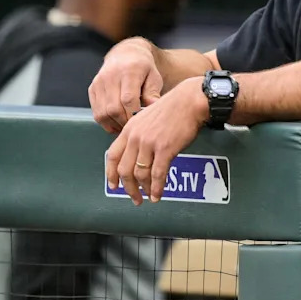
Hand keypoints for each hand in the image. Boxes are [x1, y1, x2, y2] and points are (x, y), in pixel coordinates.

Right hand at [89, 37, 163, 133]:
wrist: (126, 54)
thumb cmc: (144, 68)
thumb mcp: (154, 77)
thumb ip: (153, 94)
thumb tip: (153, 110)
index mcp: (129, 70)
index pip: (128, 99)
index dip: (134, 115)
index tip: (142, 122)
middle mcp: (111, 75)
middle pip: (114, 108)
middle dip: (125, 122)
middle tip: (134, 127)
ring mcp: (99, 82)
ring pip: (103, 113)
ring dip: (115, 125)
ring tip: (126, 126)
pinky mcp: (92, 88)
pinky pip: (96, 112)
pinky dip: (106, 122)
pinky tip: (117, 123)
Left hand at [106, 77, 209, 204]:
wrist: (189, 101)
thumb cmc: (173, 108)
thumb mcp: (147, 118)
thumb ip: (138, 134)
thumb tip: (137, 153)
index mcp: (129, 129)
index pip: (113, 156)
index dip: (111, 174)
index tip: (114, 185)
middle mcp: (136, 137)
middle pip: (124, 170)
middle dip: (128, 188)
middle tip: (134, 198)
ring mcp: (149, 143)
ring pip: (140, 174)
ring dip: (144, 190)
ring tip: (148, 196)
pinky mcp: (165, 149)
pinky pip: (157, 174)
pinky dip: (157, 188)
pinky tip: (158, 195)